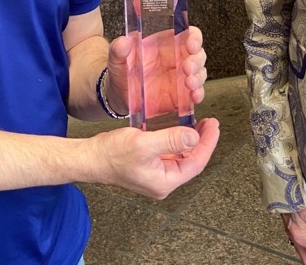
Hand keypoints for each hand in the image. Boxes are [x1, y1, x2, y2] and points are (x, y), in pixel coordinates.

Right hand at [91, 117, 219, 198]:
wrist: (91, 158)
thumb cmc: (112, 154)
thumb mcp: (144, 144)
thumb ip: (170, 140)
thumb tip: (194, 137)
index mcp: (165, 181)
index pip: (196, 163)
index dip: (207, 143)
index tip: (214, 126)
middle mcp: (163, 181)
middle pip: (191, 161)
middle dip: (202, 141)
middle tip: (210, 122)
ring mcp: (156, 174)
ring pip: (182, 157)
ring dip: (191, 140)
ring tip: (200, 123)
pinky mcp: (150, 166)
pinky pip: (171, 154)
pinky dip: (178, 140)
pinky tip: (180, 129)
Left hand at [105, 26, 207, 116]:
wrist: (118, 96)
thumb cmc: (121, 72)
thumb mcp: (116, 58)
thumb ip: (118, 50)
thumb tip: (123, 42)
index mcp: (164, 43)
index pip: (187, 34)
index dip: (194, 38)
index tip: (191, 45)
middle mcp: (176, 59)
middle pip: (198, 54)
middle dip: (196, 61)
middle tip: (187, 68)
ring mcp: (180, 78)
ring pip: (199, 73)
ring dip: (198, 77)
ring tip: (189, 84)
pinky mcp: (180, 96)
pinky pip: (195, 93)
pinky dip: (198, 94)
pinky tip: (193, 96)